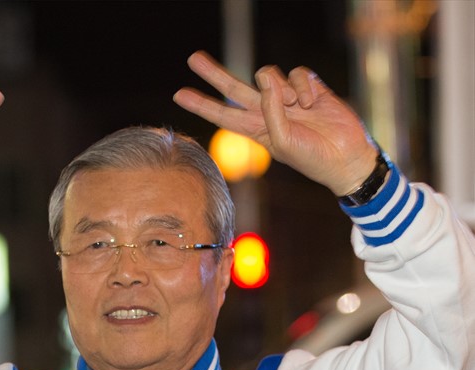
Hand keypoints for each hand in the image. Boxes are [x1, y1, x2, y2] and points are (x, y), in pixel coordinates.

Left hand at [173, 51, 377, 196]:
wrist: (344, 157)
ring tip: (298, 108)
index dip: (202, 104)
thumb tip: (266, 77)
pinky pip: (297, 73)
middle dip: (214, 74)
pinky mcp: (308, 87)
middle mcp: (268, 112)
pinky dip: (303, 86)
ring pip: (269, 75)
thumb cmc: (311, 157)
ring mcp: (287, 98)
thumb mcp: (282, 141)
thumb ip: (270, 110)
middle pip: (235, 88)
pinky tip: (312, 103)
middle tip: (193, 58)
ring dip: (282, 89)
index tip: (179, 95)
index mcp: (256, 130)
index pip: (223, 114)